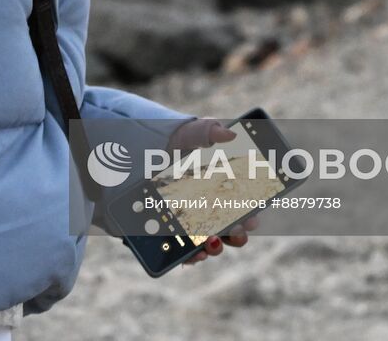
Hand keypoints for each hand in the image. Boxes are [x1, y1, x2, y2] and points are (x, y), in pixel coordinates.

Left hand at [166, 118, 259, 265]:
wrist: (134, 152)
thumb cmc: (169, 142)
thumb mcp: (188, 133)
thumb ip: (208, 130)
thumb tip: (230, 133)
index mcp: (221, 187)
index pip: (244, 207)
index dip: (251, 216)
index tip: (253, 217)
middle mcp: (209, 209)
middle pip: (232, 229)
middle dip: (238, 233)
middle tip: (236, 227)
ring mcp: (190, 223)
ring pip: (211, 243)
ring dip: (218, 246)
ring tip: (213, 239)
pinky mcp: (170, 234)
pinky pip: (185, 253)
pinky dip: (193, 256)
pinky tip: (195, 252)